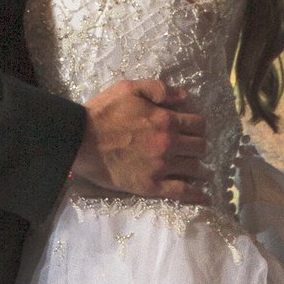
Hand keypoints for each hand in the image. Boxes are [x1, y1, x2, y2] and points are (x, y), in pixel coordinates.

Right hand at [75, 80, 208, 200]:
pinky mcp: (151, 186)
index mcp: (166, 120)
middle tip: (192, 148)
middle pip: (200, 147)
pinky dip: (195, 194)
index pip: (198, 124)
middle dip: (198, 145)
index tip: (192, 129)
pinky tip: (204, 195)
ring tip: (201, 170)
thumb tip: (184, 96)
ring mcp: (161, 167)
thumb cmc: (103, 112)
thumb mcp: (130, 88)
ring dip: (200, 167)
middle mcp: (168, 144)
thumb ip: (159, 89)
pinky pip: (181, 192)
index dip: (197, 126)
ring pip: (195, 168)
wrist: (80, 140)